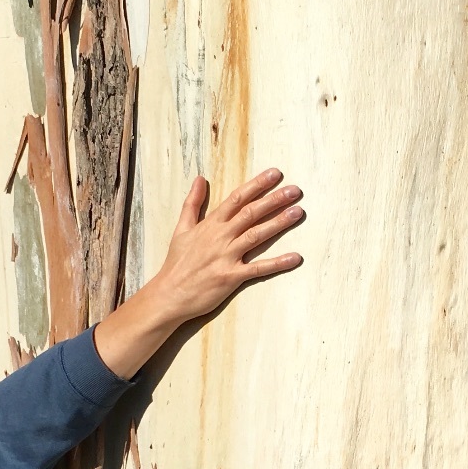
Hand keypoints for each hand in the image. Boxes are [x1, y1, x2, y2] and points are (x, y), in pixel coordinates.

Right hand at [151, 168, 304, 325]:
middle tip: (295, 190)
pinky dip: (277, 263)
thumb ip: (192, 203)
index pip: (237, 199)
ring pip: (256, 235)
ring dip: (278, 223)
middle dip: (274, 200)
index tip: (276, 174)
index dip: (257, 185)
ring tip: (298, 212)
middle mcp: (220, 237)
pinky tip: (295, 258)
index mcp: (211, 224)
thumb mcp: (181, 228)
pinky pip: (258, 268)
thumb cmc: (177, 262)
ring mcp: (226, 257)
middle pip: (251, 213)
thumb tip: (200, 179)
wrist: (168, 294)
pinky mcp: (231, 277)